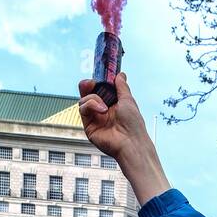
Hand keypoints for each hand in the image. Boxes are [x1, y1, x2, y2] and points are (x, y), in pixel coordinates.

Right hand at [77, 72, 170, 204]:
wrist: (130, 141)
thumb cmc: (133, 124)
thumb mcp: (128, 100)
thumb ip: (122, 86)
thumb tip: (120, 74)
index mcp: (112, 104)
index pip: (99, 90)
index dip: (97, 82)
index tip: (98, 77)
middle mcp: (102, 111)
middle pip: (87, 94)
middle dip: (87, 85)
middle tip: (90, 82)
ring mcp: (94, 119)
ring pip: (83, 100)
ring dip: (93, 98)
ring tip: (104, 106)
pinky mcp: (88, 126)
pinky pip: (83, 109)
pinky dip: (91, 105)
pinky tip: (102, 110)